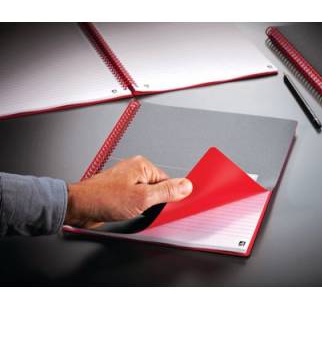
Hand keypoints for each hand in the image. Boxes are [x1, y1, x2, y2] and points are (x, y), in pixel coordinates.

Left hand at [64, 156, 192, 228]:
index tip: (169, 207)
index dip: (170, 196)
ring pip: (147, 195)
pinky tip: (130, 212)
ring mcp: (127, 180)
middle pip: (158, 188)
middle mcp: (135, 170)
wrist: (79, 206)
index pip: (169, 181)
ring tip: (134, 210)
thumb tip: (186, 185)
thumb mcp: (143, 198)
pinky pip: (137, 198)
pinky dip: (137, 207)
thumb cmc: (104, 199)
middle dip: (156, 202)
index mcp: (143, 166)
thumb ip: (167, 192)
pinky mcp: (121, 190)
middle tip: (147, 209)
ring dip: (145, 206)